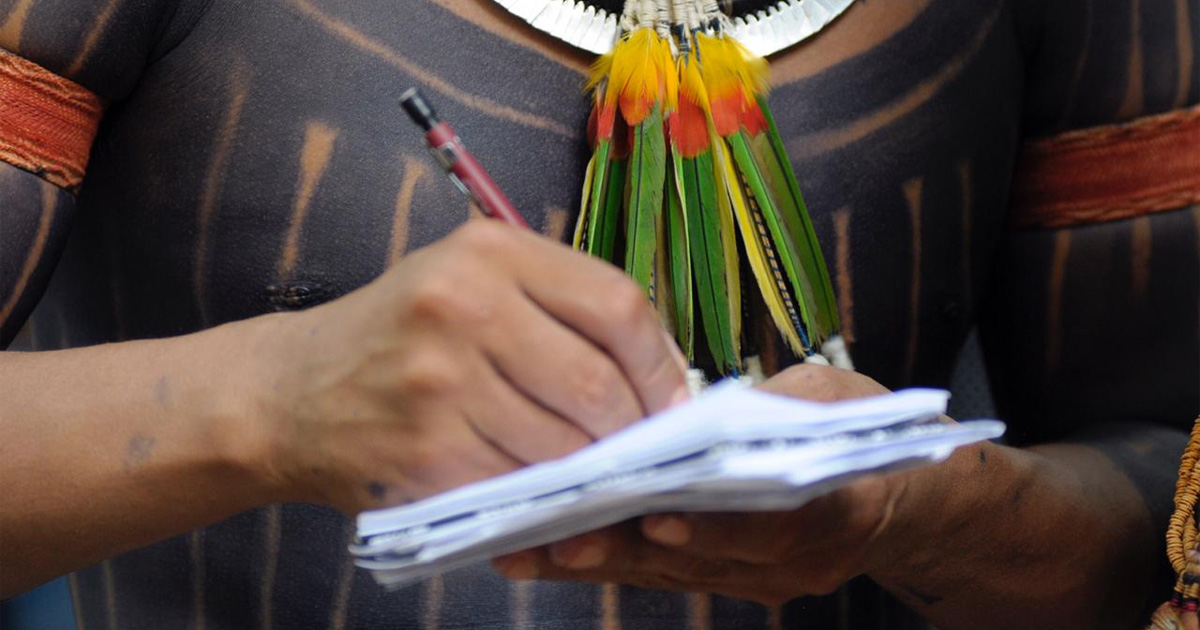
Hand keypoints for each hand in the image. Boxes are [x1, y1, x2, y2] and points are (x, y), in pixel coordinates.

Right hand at [250, 220, 689, 513]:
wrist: (290, 392)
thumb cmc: (399, 336)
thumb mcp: (471, 282)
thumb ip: (561, 307)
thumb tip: (661, 370)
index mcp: (489, 251)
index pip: (617, 305)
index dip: (660, 363)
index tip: (673, 399)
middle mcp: (463, 304)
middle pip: (598, 382)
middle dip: (633, 429)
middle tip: (638, 447)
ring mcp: (441, 380)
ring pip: (566, 443)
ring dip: (588, 467)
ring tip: (583, 464)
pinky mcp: (426, 450)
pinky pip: (521, 484)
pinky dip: (541, 493)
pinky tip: (532, 482)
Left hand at [492, 364, 907, 603]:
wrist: (902, 498)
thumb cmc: (863, 432)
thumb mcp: (833, 397)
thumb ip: (770, 407)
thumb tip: (691, 411)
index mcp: (836, 512)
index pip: (770, 527)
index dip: (713, 525)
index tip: (656, 517)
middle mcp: (794, 565)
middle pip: (701, 561)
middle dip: (625, 547)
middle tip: (557, 537)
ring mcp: (759, 584)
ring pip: (669, 575)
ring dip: (599, 560)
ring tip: (530, 545)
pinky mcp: (729, 584)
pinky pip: (663, 576)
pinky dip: (609, 560)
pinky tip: (552, 549)